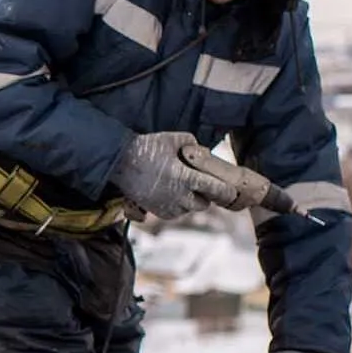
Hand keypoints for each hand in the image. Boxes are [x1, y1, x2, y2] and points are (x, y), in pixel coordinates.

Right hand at [108, 132, 238, 218]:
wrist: (120, 162)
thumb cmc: (147, 148)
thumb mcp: (174, 138)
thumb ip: (194, 144)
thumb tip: (205, 153)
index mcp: (185, 177)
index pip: (215, 189)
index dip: (226, 192)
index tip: (231, 191)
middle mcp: (178, 196)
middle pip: (204, 204)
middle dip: (205, 196)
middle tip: (201, 184)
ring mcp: (166, 205)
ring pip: (189, 210)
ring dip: (191, 201)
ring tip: (184, 187)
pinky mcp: (156, 211)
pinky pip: (175, 214)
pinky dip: (178, 206)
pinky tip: (173, 193)